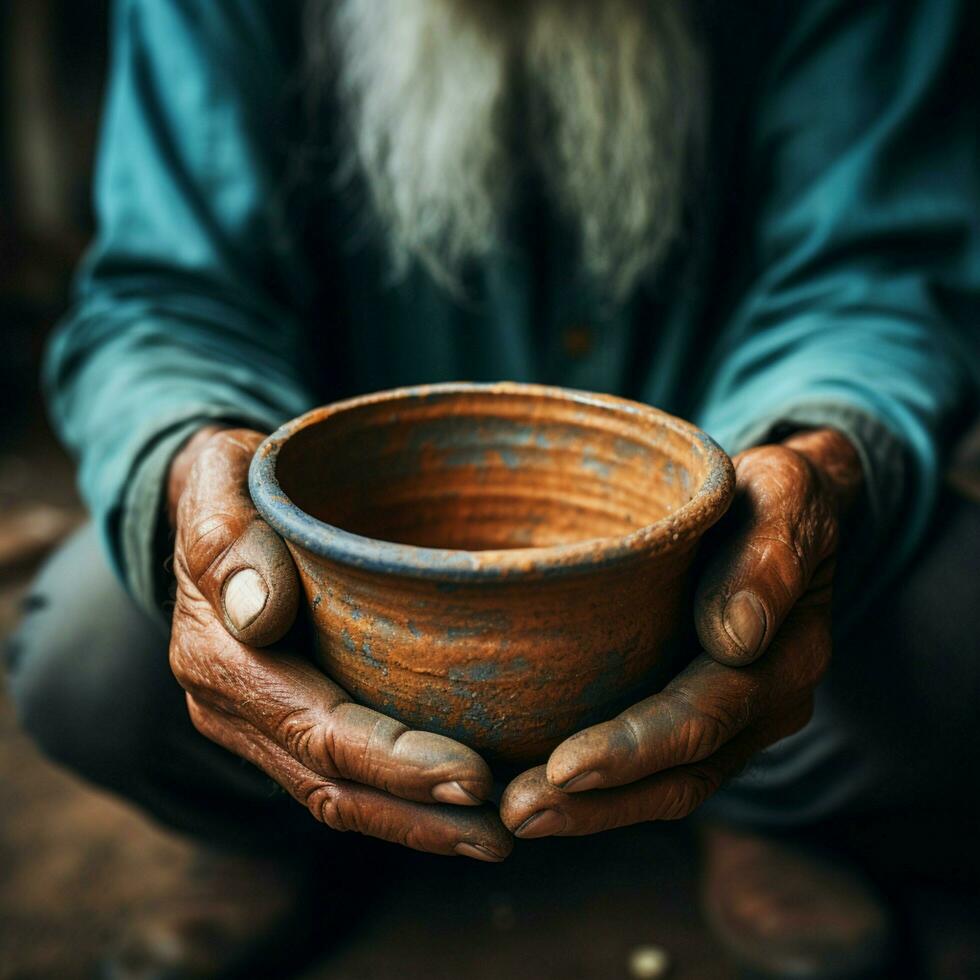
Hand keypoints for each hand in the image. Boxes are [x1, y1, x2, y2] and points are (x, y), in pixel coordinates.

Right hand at [167, 428, 511, 860]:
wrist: (216, 502)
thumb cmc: (233, 481)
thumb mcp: (218, 481)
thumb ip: (226, 539)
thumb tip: (257, 613)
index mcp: (218, 656)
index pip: (317, 729)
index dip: (395, 763)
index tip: (474, 776)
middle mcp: (232, 706)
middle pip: (332, 783)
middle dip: (418, 814)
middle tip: (503, 832)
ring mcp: (257, 720)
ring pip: (337, 794)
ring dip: (415, 823)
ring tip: (494, 836)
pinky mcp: (285, 718)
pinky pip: (338, 774)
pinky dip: (398, 798)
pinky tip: (456, 802)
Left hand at [499, 428, 861, 838]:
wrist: (786, 508)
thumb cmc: (772, 493)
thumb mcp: (784, 493)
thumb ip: (770, 556)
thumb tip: (735, 636)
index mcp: (786, 654)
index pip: (706, 716)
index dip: (637, 748)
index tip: (565, 768)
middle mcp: (765, 702)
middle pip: (683, 774)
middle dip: (600, 803)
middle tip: (516, 812)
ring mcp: (735, 718)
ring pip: (668, 786)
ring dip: (594, 811)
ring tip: (517, 816)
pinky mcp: (702, 713)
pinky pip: (658, 767)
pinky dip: (604, 789)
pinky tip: (540, 782)